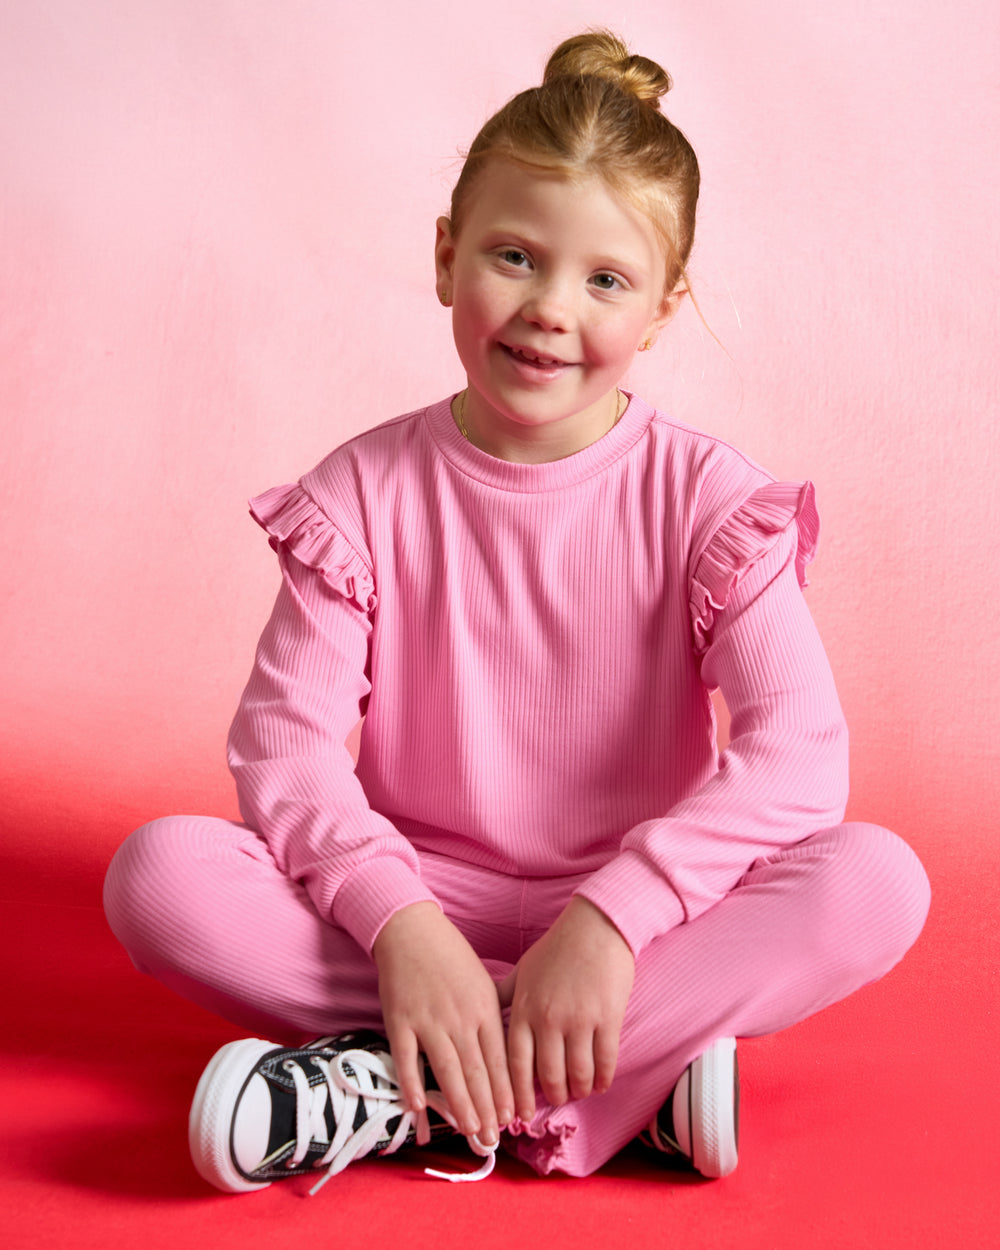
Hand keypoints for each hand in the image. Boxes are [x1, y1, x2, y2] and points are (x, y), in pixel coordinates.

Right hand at [372, 902, 513, 1145]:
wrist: (411, 930)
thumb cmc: (451, 956)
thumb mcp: (485, 981)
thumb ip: (497, 1014)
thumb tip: (513, 1048)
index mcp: (484, 1008)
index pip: (499, 1059)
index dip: (506, 1092)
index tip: (512, 1119)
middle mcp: (460, 1017)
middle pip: (476, 1071)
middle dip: (486, 1109)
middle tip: (492, 1139)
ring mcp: (428, 1020)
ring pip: (447, 1070)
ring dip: (458, 1105)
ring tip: (467, 1131)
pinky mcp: (400, 1020)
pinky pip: (406, 1059)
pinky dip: (411, 1084)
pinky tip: (418, 1108)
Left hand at [499, 897, 634, 1119]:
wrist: (597, 926)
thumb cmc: (558, 948)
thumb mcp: (524, 970)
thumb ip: (505, 996)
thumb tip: (484, 1014)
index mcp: (524, 1008)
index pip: (515, 1064)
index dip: (517, 1094)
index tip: (519, 1114)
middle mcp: (548, 1018)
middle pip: (548, 1076)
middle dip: (551, 1097)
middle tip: (556, 1102)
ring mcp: (579, 1020)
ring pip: (578, 1074)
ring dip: (579, 1090)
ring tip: (579, 1092)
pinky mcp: (608, 1018)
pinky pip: (605, 1062)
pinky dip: (603, 1080)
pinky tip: (600, 1084)